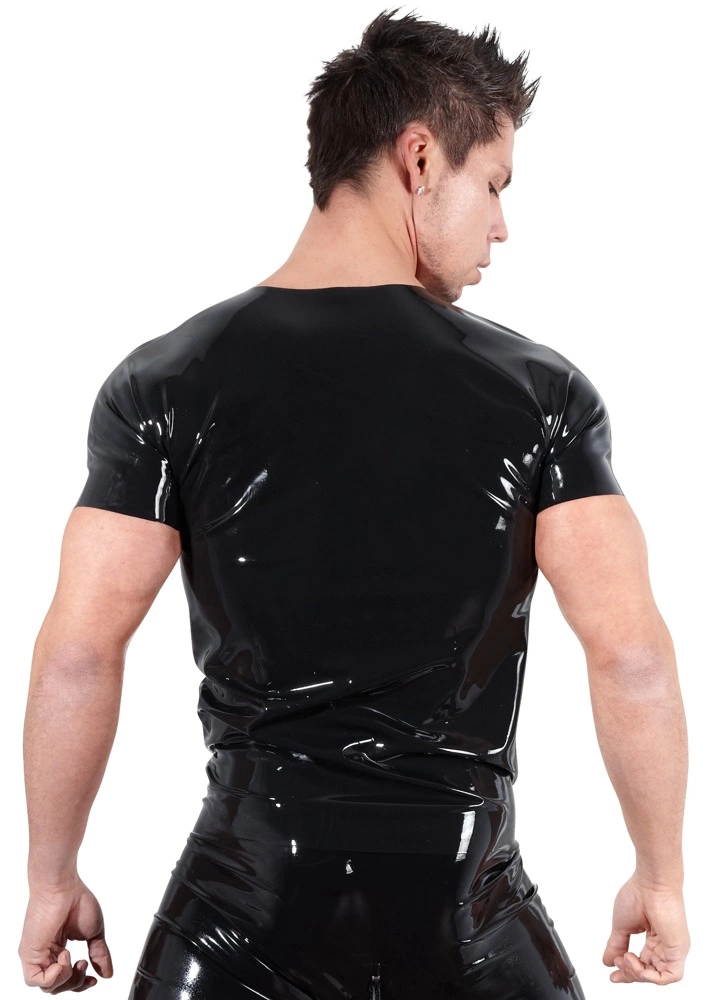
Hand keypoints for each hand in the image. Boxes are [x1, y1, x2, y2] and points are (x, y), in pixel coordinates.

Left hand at [18, 877, 112, 992]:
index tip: (95, 978)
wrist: (63, 887)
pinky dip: (53, 977)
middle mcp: (45, 954)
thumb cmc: (76, 900)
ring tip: (75, 959)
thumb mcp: (94, 932)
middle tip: (85, 965)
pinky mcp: (29, 954)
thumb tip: (107, 974)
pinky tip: (64, 958)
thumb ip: (99, 954)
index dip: (81, 982)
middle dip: (75, 983)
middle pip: (57, 986)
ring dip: (66, 979)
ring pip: (47, 986)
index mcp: (57, 949)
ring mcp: (36, 955)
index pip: (66, 978)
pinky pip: (34, 980)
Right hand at [602, 872, 689, 984]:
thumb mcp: (622, 925)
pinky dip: (651, 976)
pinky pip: (670, 976)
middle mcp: (665, 946)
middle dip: (630, 973)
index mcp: (654, 940)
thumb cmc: (638, 895)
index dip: (627, 972)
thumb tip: (607, 961)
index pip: (642, 964)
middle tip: (617, 962)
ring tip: (626, 958)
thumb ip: (616, 945)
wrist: (650, 883)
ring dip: (638, 973)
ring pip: (658, 976)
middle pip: (649, 972)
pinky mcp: (678, 950)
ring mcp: (673, 949)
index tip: (612, 974)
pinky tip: (637, 964)